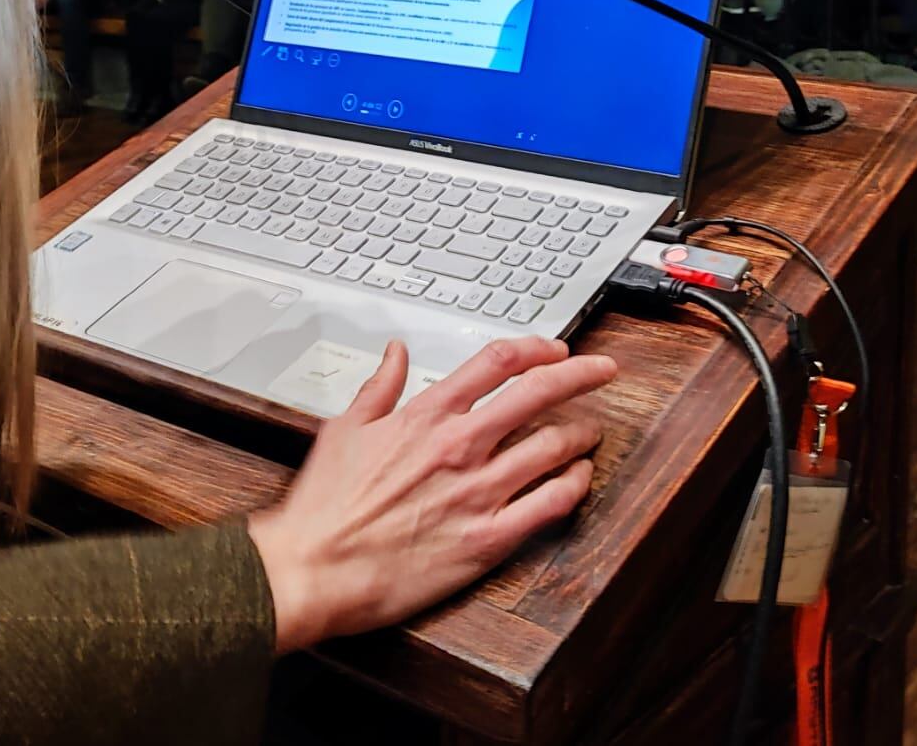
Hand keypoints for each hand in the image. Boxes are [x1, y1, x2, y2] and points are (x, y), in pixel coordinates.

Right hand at [247, 338, 614, 654]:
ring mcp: (477, 492)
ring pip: (554, 446)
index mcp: (426, 416)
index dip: (537, 348)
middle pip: (539, 393)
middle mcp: (459, 446)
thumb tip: (395, 353)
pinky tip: (578, 480)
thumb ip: (379, 386)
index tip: (557, 350)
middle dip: (582, 375)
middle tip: (602, 371)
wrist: (313, 569)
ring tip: (590, 432)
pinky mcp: (487, 539)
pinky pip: (549, 505)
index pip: (497, 362)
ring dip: (582, 434)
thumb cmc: (324, 508)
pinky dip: (574, 486)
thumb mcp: (344, 429)